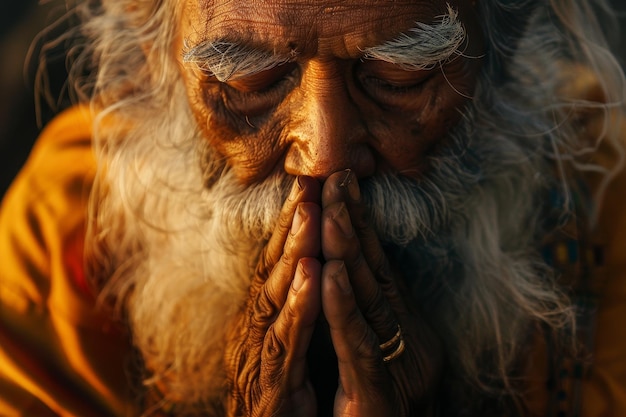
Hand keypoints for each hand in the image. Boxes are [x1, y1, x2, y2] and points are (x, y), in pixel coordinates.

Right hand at [224, 176, 322, 416]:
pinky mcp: (268, 388)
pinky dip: (297, 307)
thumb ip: (292, 306)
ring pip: (272, 297)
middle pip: (270, 268)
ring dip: (292, 254)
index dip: (290, 223)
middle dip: (290, 225)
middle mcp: (251, 330)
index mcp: (259, 318)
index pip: (275, 262)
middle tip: (308, 183)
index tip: (310, 183)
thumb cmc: (282, 395)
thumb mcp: (287, 342)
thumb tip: (306, 262)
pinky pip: (284, 342)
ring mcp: (255, 357)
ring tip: (310, 215)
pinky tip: (311, 277)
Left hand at [320, 170, 442, 416]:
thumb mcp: (367, 345)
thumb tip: (343, 262)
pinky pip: (359, 344)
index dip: (357, 220)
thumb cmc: (369, 402)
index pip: (375, 262)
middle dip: (351, 221)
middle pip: (373, 269)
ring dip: (347, 251)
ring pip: (368, 298)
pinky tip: (329, 274)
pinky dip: (343, 307)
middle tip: (336, 175)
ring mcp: (396, 362)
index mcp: (399, 322)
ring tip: (329, 209)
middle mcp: (405, 335)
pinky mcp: (379, 392)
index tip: (338, 180)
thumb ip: (361, 307)